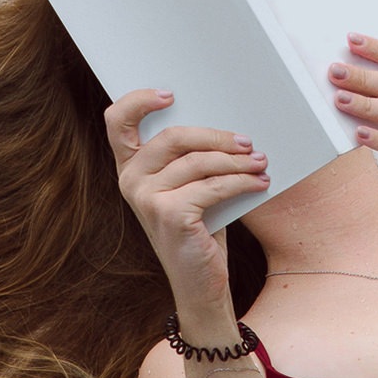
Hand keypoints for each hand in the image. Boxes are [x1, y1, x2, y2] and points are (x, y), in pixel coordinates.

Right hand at [105, 89, 270, 306]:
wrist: (201, 284)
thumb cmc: (199, 229)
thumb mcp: (189, 188)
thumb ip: (190, 157)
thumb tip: (227, 126)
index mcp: (130, 168)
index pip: (117, 121)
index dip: (139, 101)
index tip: (170, 94)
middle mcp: (130, 181)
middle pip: (173, 136)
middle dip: (216, 136)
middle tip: (247, 143)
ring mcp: (145, 199)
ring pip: (199, 162)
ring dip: (237, 161)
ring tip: (260, 164)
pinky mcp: (169, 215)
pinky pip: (212, 186)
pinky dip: (241, 182)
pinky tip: (259, 183)